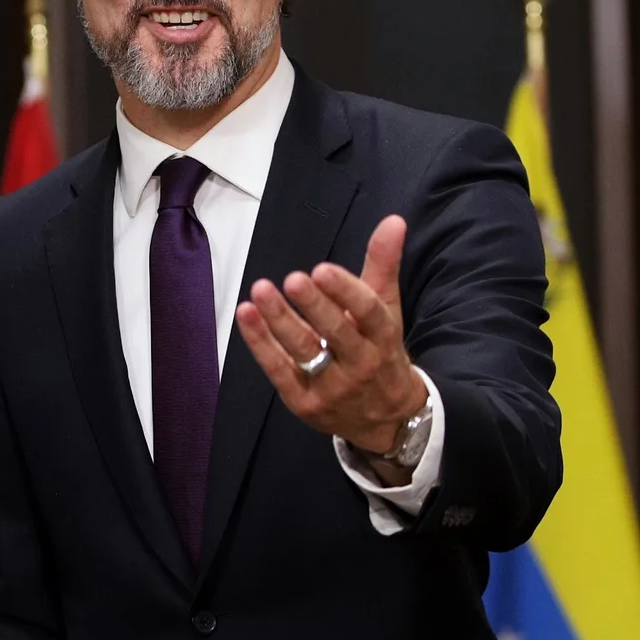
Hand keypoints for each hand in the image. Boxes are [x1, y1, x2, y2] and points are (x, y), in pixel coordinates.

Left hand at [235, 215, 426, 484]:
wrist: (387, 418)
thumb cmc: (381, 351)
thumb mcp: (386, 309)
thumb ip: (383, 264)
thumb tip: (393, 220)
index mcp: (383, 337)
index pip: (369, 312)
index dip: (346, 291)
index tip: (322, 270)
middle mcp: (361, 364)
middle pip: (336, 334)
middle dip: (314, 307)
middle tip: (293, 279)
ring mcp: (332, 387)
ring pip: (303, 352)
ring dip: (279, 321)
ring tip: (260, 291)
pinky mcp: (305, 403)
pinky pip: (279, 371)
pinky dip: (260, 344)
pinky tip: (246, 315)